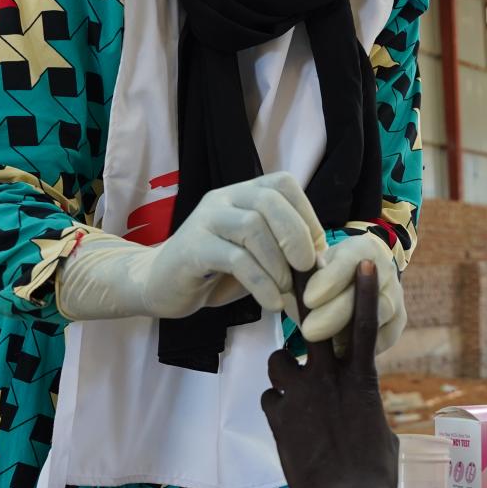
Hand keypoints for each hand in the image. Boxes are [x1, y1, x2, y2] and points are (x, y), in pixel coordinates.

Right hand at [138, 172, 322, 318]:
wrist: (161, 284)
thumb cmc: (216, 270)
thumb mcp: (257, 256)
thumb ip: (286, 253)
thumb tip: (325, 265)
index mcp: (243, 193)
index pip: (283, 184)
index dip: (306, 215)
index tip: (317, 252)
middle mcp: (224, 198)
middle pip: (269, 200)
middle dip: (296, 236)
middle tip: (307, 270)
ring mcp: (205, 220)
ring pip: (252, 226)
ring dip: (277, 262)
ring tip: (286, 291)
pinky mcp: (192, 248)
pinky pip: (233, 258)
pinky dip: (259, 282)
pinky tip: (270, 303)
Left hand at [262, 263, 399, 487]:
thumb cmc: (377, 477)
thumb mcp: (383, 437)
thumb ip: (371, 414)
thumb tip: (370, 418)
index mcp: (363, 381)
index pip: (363, 326)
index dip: (363, 292)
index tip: (361, 262)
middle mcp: (329, 380)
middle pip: (309, 326)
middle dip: (302, 310)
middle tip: (295, 294)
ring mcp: (301, 398)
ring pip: (279, 361)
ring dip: (284, 370)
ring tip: (292, 388)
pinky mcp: (280, 421)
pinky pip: (270, 400)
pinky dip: (277, 407)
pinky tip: (286, 426)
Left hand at [301, 232, 405, 353]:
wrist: (358, 275)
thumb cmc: (325, 272)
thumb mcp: (312, 265)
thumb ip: (302, 276)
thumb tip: (289, 283)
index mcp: (361, 249)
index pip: (345, 265)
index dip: (326, 284)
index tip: (308, 300)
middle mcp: (384, 270)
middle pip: (360, 298)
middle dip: (331, 317)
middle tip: (308, 332)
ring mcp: (395, 296)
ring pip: (372, 321)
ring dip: (344, 338)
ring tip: (319, 350)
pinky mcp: (399, 321)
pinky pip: (381, 341)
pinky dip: (359, 352)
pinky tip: (337, 353)